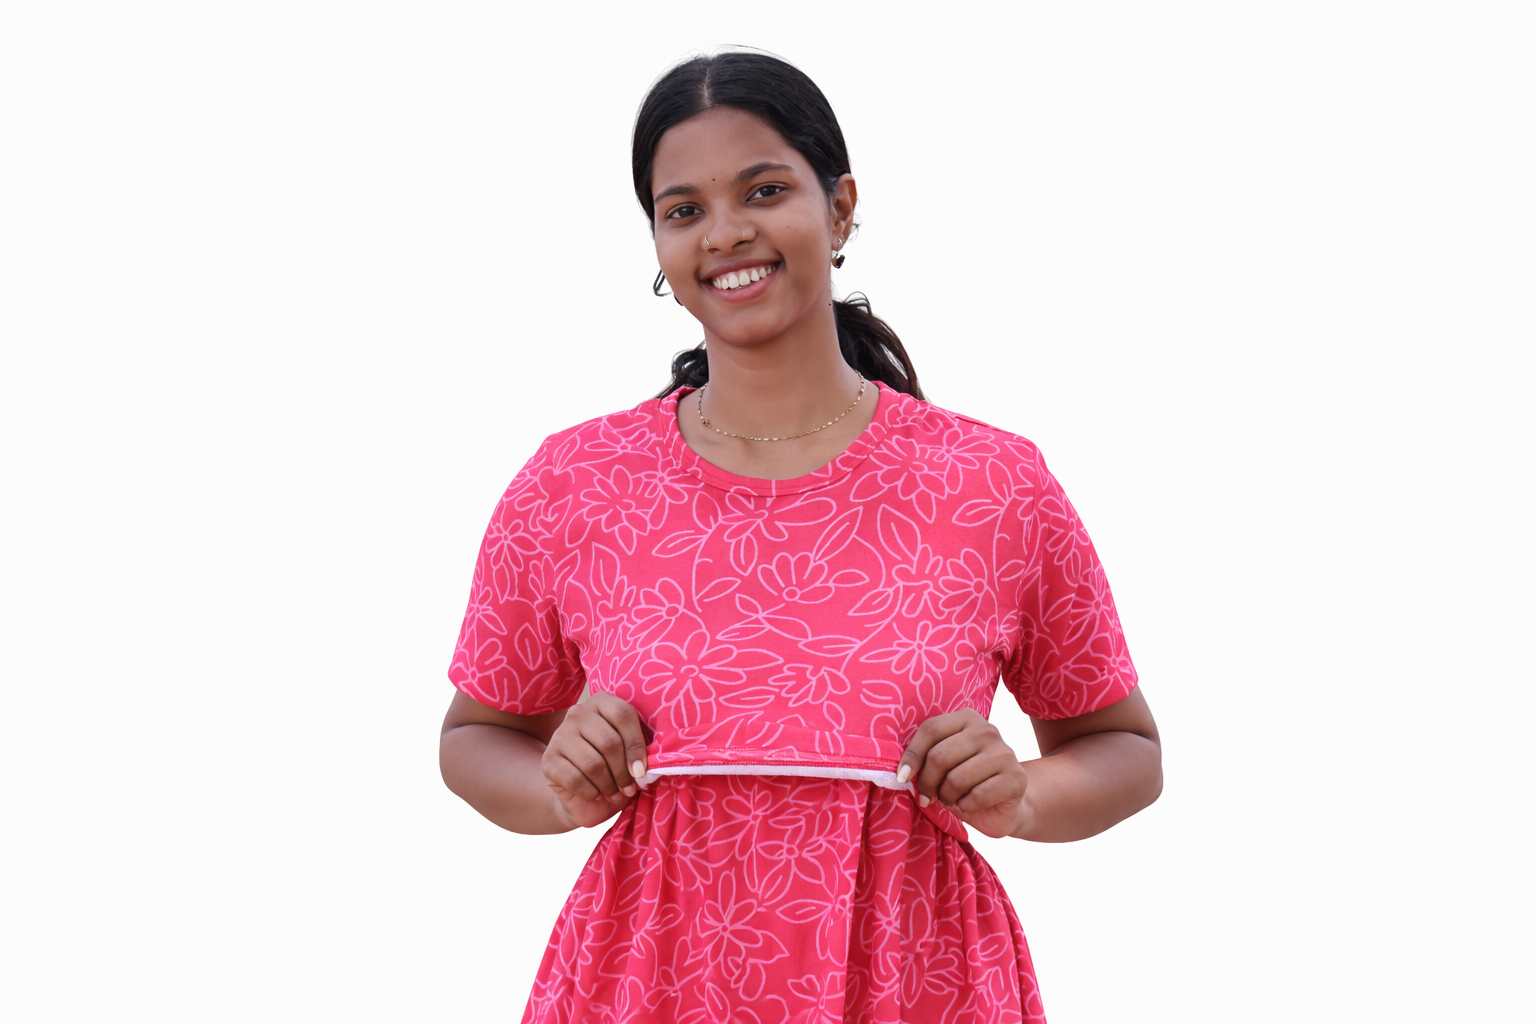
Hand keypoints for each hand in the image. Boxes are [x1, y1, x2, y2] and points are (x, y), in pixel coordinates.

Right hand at [540, 692, 649, 829]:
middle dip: (623, 772)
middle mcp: (577, 713)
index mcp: (602, 702)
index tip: (641, 771)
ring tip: (614, 792)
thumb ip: (641, 751)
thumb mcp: (630, 756)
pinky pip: (575, 779)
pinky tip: (596, 794)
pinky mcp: (548, 760)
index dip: (636, 745)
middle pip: (609, 742)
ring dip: (609, 785)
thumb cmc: (613, 769)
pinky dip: (592, 792)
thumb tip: (648, 764)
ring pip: (593, 763)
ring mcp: (559, 736)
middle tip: (629, 787)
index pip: (623, 715)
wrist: (581, 793)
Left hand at [896, 709, 1030, 838]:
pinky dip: (966, 806)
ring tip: (951, 799)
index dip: (912, 756)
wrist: (1007, 805)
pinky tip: (969, 804)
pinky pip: (977, 796)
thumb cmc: (967, 782)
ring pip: (957, 778)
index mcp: (967, 718)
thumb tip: (903, 771)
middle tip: (928, 797)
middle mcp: (987, 730)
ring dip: (947, 796)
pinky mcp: (1017, 777)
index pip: (930, 730)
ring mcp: (1004, 753)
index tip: (902, 777)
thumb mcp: (944, 766)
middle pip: (940, 756)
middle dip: (927, 783)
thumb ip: (927, 759)